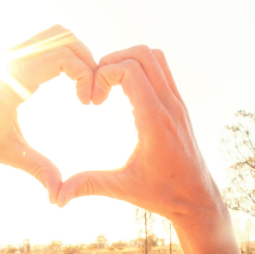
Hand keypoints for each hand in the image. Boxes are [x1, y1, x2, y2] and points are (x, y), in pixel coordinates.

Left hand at [0, 25, 95, 201]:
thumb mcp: (13, 155)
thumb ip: (39, 170)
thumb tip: (58, 198)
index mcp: (14, 76)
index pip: (63, 55)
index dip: (86, 75)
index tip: (88, 103)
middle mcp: (13, 57)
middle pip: (64, 36)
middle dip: (87, 60)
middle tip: (91, 92)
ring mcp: (12, 52)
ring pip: (56, 33)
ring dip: (76, 54)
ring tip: (82, 86)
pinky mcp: (14, 54)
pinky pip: (47, 42)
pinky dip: (64, 55)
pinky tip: (67, 83)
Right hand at [56, 46, 229, 237]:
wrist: (198, 199)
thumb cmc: (163, 194)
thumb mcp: (123, 189)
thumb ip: (89, 186)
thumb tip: (57, 197)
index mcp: (155, 121)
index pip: (129, 71)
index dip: (103, 74)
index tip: (93, 100)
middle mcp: (169, 106)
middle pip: (142, 54)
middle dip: (112, 62)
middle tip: (97, 86)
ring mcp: (177, 103)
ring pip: (155, 57)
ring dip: (128, 61)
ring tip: (109, 85)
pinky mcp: (179, 106)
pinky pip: (162, 71)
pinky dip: (140, 70)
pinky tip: (124, 94)